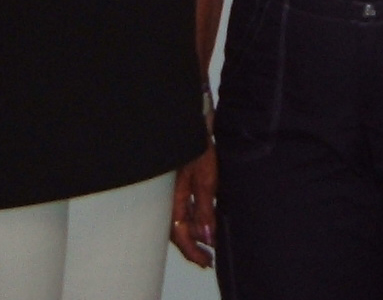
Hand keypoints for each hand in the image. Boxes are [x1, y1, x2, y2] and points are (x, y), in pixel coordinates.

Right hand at [169, 145, 216, 266]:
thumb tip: (207, 236)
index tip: (205, 261)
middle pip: (179, 229)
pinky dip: (197, 218)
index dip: (192, 251)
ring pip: (183, 219)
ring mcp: (178, 188)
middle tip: (207, 258)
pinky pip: (187, 206)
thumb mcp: (206, 181)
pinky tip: (207, 220)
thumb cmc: (197, 147)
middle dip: (193, 246)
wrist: (196, 121)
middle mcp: (172, 196)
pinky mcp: (185, 181)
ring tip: (210, 242)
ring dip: (196, 232)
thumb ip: (205, 209)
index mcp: (173, 198)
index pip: (179, 233)